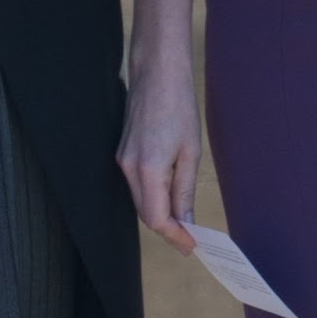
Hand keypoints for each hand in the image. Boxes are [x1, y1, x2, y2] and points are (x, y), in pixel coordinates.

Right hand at [116, 60, 200, 255]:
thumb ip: (185, 191)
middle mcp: (128, 167)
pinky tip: (171, 194)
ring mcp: (122, 159)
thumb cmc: (179, 105)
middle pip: (145, 214)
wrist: (157, 71)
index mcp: (147, 168)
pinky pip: (137, 184)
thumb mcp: (190, 151)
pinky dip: (153, 195)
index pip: (156, 219)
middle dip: (169, 229)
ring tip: (186, 219)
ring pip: (140, 200)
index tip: (194, 246)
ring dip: (161, 212)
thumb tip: (186, 224)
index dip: (175, 236)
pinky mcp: (123, 151)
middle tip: (193, 239)